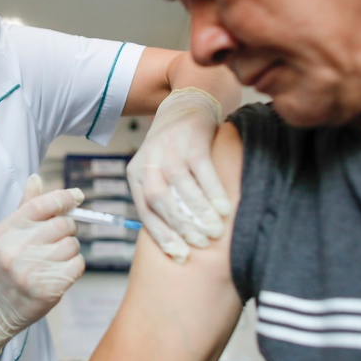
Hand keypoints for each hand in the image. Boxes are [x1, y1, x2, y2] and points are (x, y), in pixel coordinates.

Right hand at [0, 174, 84, 360]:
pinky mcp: (48, 288)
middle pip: (62, 224)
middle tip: (60, 236)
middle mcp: (16, 250)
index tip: (77, 196)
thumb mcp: (6, 235)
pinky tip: (60, 270)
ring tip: (56, 257)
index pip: (41, 205)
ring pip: (73, 245)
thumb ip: (25, 208)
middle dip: (67, 227)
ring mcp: (32, 271)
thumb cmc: (3, 266)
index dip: (63, 197)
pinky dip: (74, 265)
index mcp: (5, 232)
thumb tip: (37, 178)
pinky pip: (77, 265)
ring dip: (70, 248)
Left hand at [127, 88, 231, 262]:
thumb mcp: (159, 170)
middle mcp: (149, 160)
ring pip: (180, 186)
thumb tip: (179, 242)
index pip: (144, 210)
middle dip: (179, 225)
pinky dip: (213, 191)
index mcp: (136, 173)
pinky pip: (202, 170)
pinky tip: (224, 209)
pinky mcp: (192, 139)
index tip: (180, 256)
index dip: (162, 235)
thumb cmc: (175, 148)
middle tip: (200, 245)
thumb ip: (164, 198)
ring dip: (198, 212)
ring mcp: (170, 148)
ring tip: (214, 231)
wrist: (187, 104)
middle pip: (159, 198)